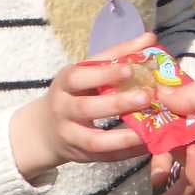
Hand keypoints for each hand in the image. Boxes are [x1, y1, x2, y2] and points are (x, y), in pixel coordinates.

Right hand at [9, 34, 156, 178]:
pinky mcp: (81, 156)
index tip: (130, 69)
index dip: (104, 73)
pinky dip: (126, 153)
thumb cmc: (74, 93)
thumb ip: (117, 55)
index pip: (81, 76)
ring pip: (94, 140)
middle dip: (117, 103)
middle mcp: (63, 109)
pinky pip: (105, 157)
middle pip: (86, 108)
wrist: (44, 130)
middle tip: (146, 97)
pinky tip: (147, 145)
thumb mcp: (87, 72)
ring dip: (123, 137)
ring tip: (149, 130)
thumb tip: (150, 38)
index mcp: (65, 82)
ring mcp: (70, 135)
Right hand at [160, 64, 194, 194]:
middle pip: (188, 137)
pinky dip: (194, 167)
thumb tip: (162, 98)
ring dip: (177, 151)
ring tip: (167, 142)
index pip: (193, 111)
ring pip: (191, 160)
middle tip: (148, 129)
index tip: (148, 109)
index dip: (171, 111)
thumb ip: (188, 94)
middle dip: (168, 133)